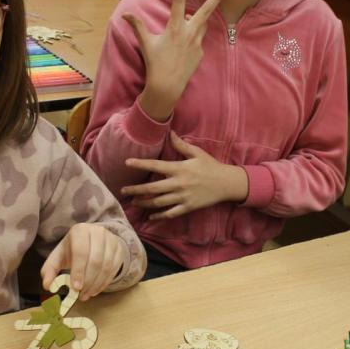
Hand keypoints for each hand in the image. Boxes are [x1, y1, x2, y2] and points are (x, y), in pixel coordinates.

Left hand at [41, 223, 125, 301]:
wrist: (92, 241)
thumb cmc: (72, 250)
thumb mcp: (58, 257)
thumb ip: (49, 271)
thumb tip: (47, 285)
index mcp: (80, 231)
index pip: (81, 252)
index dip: (79, 271)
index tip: (76, 288)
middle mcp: (98, 232)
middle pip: (96, 260)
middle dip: (88, 281)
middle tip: (81, 295)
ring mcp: (111, 240)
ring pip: (106, 266)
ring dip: (96, 284)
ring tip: (87, 295)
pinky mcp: (119, 249)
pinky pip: (114, 269)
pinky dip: (105, 283)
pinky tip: (96, 290)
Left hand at [122, 131, 247, 218]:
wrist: (227, 183)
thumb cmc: (211, 166)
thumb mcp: (197, 153)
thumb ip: (181, 145)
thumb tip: (170, 133)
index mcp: (180, 168)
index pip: (156, 165)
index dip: (140, 164)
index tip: (127, 163)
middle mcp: (179, 184)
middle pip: (152, 188)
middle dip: (136, 190)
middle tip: (123, 190)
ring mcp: (183, 197)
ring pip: (159, 202)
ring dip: (144, 203)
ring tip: (133, 202)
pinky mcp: (188, 207)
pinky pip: (170, 213)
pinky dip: (159, 216)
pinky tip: (151, 216)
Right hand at [128, 0, 228, 120]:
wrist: (167, 86)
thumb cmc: (154, 63)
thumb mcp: (145, 43)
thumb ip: (137, 26)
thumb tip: (125, 15)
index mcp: (175, 27)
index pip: (178, 2)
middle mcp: (189, 33)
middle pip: (206, 11)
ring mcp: (197, 43)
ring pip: (202, 25)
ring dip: (197, 20)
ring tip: (186, 25)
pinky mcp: (201, 53)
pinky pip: (198, 41)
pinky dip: (192, 39)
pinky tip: (181, 50)